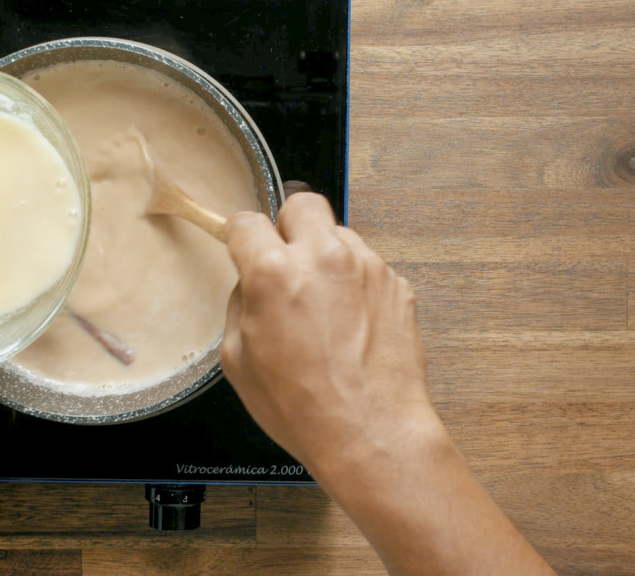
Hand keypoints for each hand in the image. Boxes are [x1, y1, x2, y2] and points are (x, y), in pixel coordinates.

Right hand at [222, 192, 434, 474]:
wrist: (371, 432)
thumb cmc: (303, 407)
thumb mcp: (238, 360)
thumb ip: (241, 305)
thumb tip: (249, 283)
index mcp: (274, 272)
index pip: (246, 222)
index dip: (240, 237)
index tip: (242, 248)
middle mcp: (324, 257)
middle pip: (301, 203)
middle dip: (287, 226)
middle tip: (285, 261)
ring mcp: (367, 266)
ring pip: (338, 234)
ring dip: (325, 257)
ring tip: (323, 306)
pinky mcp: (396, 284)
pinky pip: (367, 267)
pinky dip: (355, 284)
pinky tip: (351, 324)